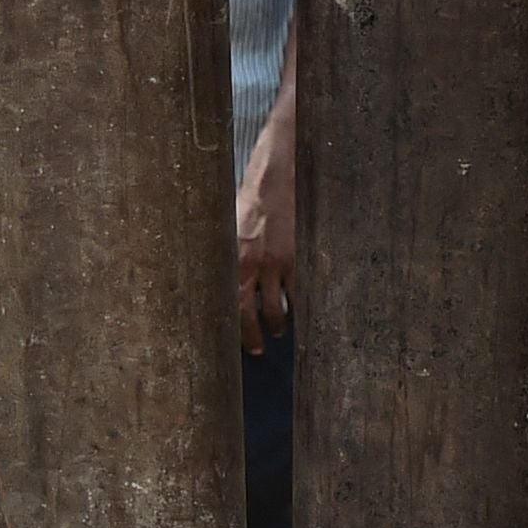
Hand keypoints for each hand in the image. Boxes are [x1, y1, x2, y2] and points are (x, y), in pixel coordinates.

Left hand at [235, 125, 296, 354]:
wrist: (276, 179)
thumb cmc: (250, 202)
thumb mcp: (230, 231)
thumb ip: (231, 258)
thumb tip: (229, 284)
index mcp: (230, 260)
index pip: (229, 305)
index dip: (232, 328)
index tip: (235, 342)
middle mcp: (250, 266)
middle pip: (251, 315)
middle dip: (254, 336)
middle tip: (258, 349)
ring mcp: (276, 265)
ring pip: (277, 309)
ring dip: (278, 323)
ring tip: (279, 329)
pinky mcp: (297, 259)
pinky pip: (297, 292)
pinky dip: (297, 304)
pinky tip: (298, 310)